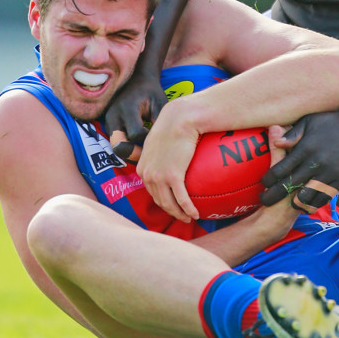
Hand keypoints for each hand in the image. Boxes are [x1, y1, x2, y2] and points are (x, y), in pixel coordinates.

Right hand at [104, 69, 167, 161]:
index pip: (135, 134)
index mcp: (127, 108)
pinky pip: (115, 142)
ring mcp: (108, 121)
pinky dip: (126, 146)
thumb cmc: (151, 92)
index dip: (148, 140)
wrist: (136, 79)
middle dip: (134, 153)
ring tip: (145, 147)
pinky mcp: (108, 125)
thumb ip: (159, 122)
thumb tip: (162, 144)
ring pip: (115, 147)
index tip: (157, 136)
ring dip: (129, 150)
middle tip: (149, 152)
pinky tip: (138, 142)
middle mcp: (113, 115)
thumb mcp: (160, 103)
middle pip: (118, 146)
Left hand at [136, 99, 200, 221]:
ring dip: (179, 213)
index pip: (151, 191)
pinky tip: (196, 214)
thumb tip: (168, 157)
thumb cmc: (172, 126)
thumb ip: (158, 153)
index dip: (162, 201)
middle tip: (182, 216)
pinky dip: (188, 209)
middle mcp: (147, 175)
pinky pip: (182, 198)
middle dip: (170, 211)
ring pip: (169, 203)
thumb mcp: (157, 141)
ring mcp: (159, 177)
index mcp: (142, 168)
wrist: (179, 119)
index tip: (172, 205)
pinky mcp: (173, 176)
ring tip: (189, 217)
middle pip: (159, 200)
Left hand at [261, 102, 338, 210]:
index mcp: (305, 148)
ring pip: (306, 196)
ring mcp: (330, 172)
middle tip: (265, 201)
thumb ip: (293, 133)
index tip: (264, 184)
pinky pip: (325, 197)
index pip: (280, 169)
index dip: (269, 180)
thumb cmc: (333, 121)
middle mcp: (316, 162)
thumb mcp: (310, 121)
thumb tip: (276, 143)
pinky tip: (307, 204)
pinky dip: (314, 202)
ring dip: (294, 202)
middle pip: (289, 185)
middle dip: (273, 195)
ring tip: (287, 204)